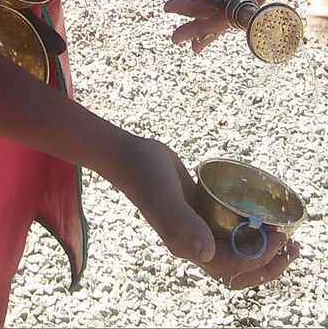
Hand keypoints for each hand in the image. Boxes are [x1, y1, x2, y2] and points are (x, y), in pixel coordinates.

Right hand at [110, 136, 297, 287]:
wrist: (130, 156)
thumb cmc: (146, 177)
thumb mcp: (166, 199)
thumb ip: (186, 224)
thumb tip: (207, 254)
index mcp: (187, 248)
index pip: (232, 267)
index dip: (259, 258)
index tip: (279, 238)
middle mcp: (195, 243)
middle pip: (238, 267)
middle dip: (268, 264)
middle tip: (293, 248)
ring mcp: (198, 227)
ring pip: (236, 248)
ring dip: (263, 248)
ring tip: (284, 234)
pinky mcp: (199, 210)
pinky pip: (228, 226)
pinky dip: (247, 226)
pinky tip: (259, 211)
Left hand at [165, 0, 306, 52]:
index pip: (246, 5)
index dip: (225, 18)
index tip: (205, 29)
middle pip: (230, 12)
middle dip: (204, 25)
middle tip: (178, 36)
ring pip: (220, 8)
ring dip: (198, 19)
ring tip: (177, 35)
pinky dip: (201, 8)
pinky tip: (186, 20)